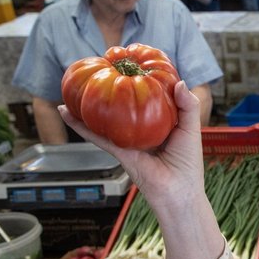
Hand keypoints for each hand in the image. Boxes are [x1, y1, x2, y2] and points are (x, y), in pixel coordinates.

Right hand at [58, 81, 205, 209]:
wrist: (178, 193)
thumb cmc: (188, 163)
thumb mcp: (192, 128)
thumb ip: (188, 105)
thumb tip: (179, 82)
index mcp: (158, 122)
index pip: (145, 97)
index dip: (137, 81)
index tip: (128, 65)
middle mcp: (139, 129)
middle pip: (120, 106)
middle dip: (108, 90)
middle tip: (98, 71)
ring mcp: (127, 139)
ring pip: (103, 119)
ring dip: (87, 105)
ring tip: (72, 88)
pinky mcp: (118, 151)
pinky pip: (96, 136)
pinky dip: (80, 125)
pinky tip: (67, 112)